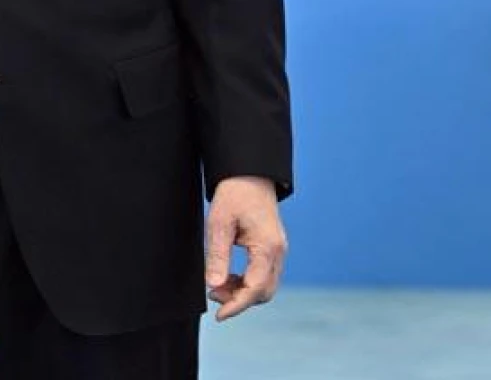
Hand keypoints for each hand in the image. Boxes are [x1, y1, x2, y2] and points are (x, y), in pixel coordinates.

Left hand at [204, 175, 287, 320]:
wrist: (250, 175)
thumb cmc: (234, 195)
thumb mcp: (219, 224)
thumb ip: (217, 256)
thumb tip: (213, 284)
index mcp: (268, 247)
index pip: (255, 288)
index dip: (236, 305)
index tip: (219, 315)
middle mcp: (278, 253)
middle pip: (263, 292)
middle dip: (238, 300)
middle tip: (212, 294)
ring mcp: (278, 252)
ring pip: (265, 286)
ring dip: (242, 292)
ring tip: (216, 286)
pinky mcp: (273, 250)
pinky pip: (264, 276)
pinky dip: (247, 283)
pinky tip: (228, 278)